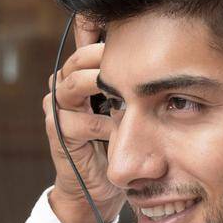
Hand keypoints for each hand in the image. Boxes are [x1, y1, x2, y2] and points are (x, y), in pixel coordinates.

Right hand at [42, 14, 123, 222]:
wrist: (102, 184)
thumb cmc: (120, 140)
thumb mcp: (129, 104)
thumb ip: (133, 80)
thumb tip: (165, 49)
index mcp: (78, 75)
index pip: (87, 45)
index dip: (107, 38)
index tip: (139, 38)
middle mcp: (62, 87)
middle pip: (78, 60)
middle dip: (106, 59)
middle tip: (137, 62)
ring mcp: (56, 110)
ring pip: (73, 85)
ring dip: (102, 86)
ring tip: (128, 92)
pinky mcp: (57, 134)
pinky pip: (79, 121)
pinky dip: (104, 124)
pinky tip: (123, 127)